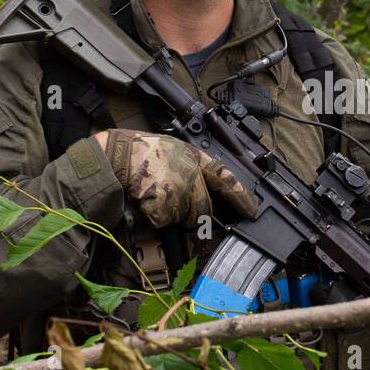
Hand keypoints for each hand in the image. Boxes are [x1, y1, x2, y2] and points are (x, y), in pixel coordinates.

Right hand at [95, 129, 257, 227]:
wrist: (118, 155)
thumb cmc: (144, 151)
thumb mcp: (176, 148)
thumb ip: (195, 164)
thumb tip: (210, 186)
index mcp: (196, 158)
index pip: (227, 178)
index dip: (241, 197)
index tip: (251, 210)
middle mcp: (192, 176)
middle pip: (205, 209)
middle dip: (196, 214)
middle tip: (176, 202)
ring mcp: (179, 193)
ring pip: (185, 218)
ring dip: (174, 213)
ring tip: (156, 193)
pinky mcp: (164, 208)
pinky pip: (165, 221)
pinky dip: (156, 217)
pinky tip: (147, 199)